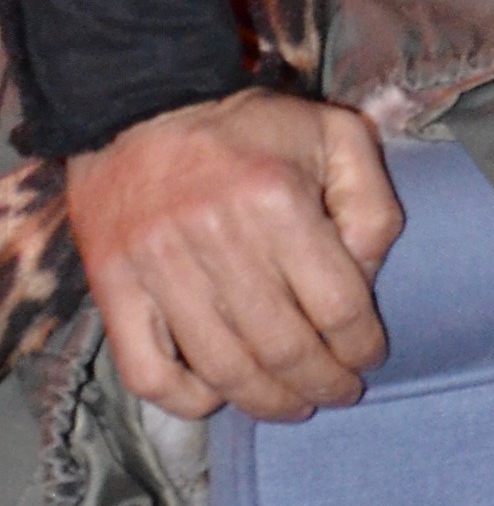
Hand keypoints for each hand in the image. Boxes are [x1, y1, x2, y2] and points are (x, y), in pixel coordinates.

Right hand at [65, 91, 402, 421]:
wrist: (138, 101)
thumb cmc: (249, 128)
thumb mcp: (335, 136)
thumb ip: (370, 204)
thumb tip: (366, 277)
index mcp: (276, 200)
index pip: (337, 306)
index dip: (361, 345)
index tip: (368, 356)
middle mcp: (214, 236)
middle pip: (284, 348)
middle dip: (323, 384)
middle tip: (338, 391)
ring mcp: (156, 266)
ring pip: (223, 368)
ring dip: (267, 402)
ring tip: (293, 404)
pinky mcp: (111, 285)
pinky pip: (146, 370)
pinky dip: (184, 400)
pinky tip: (216, 395)